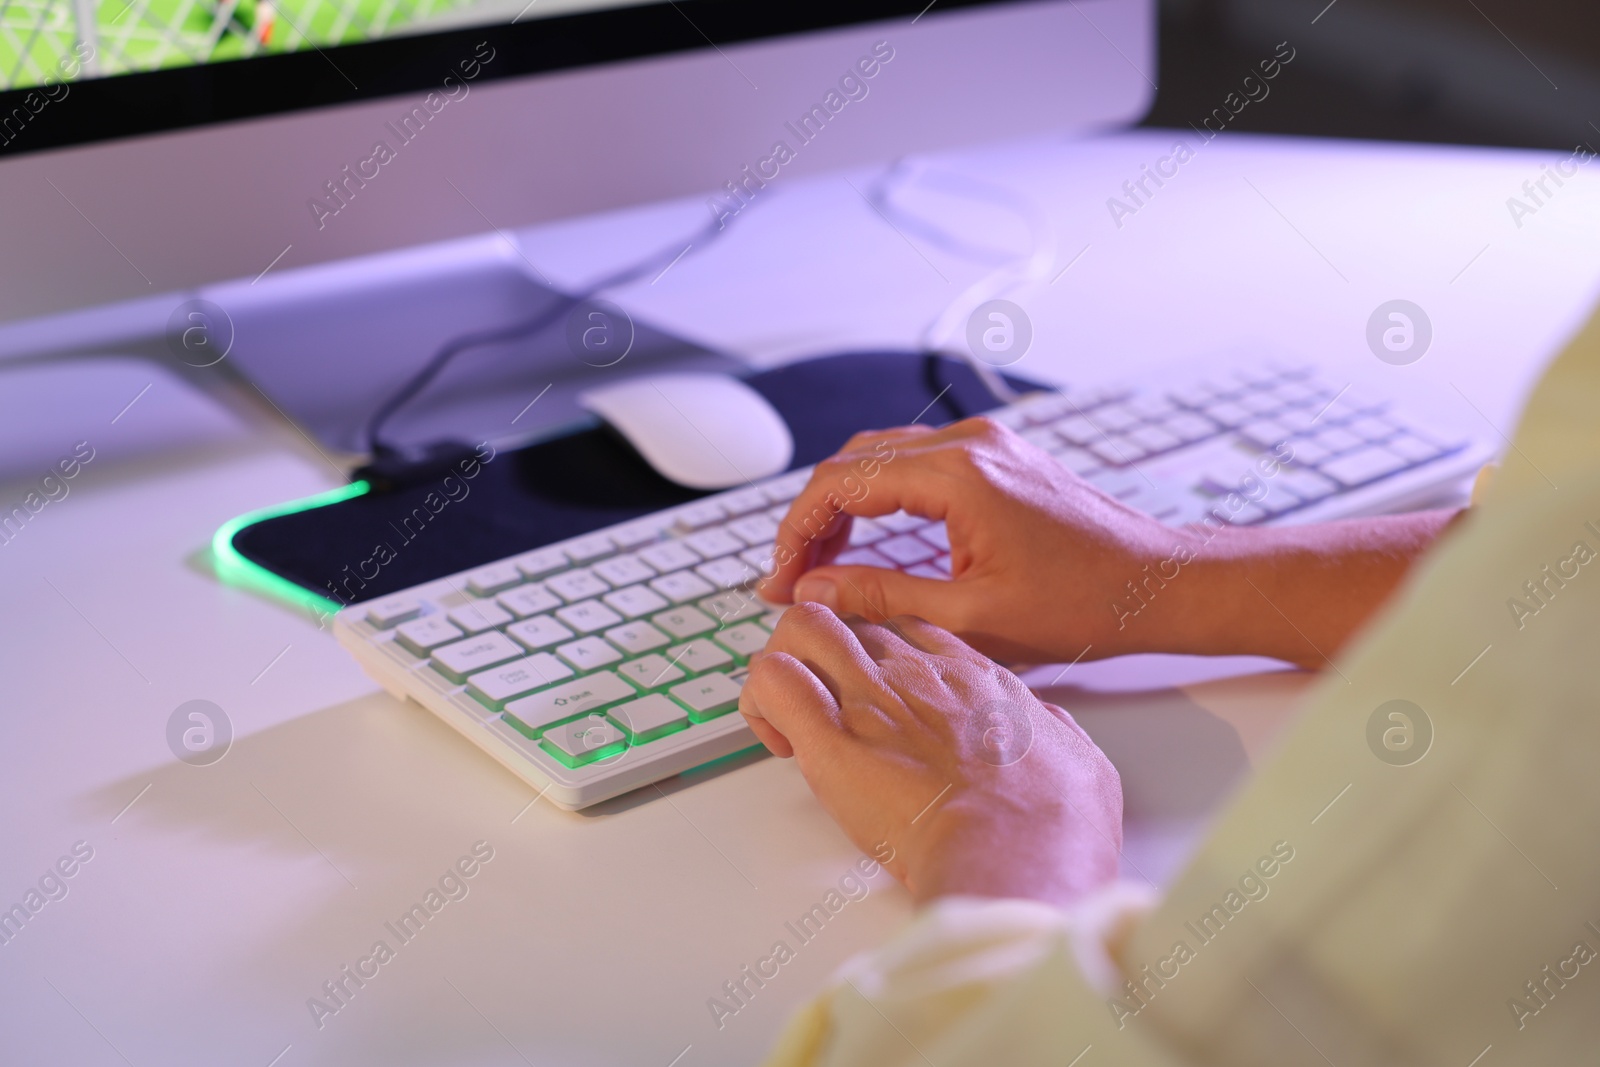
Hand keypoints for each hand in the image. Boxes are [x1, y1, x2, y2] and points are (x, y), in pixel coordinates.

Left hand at [739, 603, 1122, 907]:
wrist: (1018, 856)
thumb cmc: (1052, 823)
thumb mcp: (1078, 760)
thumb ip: (1054, 734)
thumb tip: (1051, 732)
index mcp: (971, 675)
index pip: (906, 626)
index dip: (881, 650)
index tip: (877, 692)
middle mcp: (915, 673)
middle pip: (849, 612)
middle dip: (823, 648)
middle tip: (821, 702)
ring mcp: (869, 699)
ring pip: (801, 624)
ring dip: (784, 663)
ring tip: (789, 716)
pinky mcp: (828, 741)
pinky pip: (770, 680)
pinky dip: (759, 701)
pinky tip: (778, 739)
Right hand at [758, 417, 1187, 662]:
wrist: (1156, 584)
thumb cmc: (1082, 603)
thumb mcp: (970, 617)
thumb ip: (882, 597)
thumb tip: (812, 590)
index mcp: (959, 476)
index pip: (843, 484)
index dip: (797, 531)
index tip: (778, 577)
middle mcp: (969, 445)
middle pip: (855, 464)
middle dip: (812, 519)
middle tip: (789, 576)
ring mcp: (986, 446)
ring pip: (882, 460)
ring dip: (844, 508)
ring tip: (820, 566)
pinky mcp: (998, 459)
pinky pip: (916, 465)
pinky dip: (880, 500)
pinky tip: (868, 545)